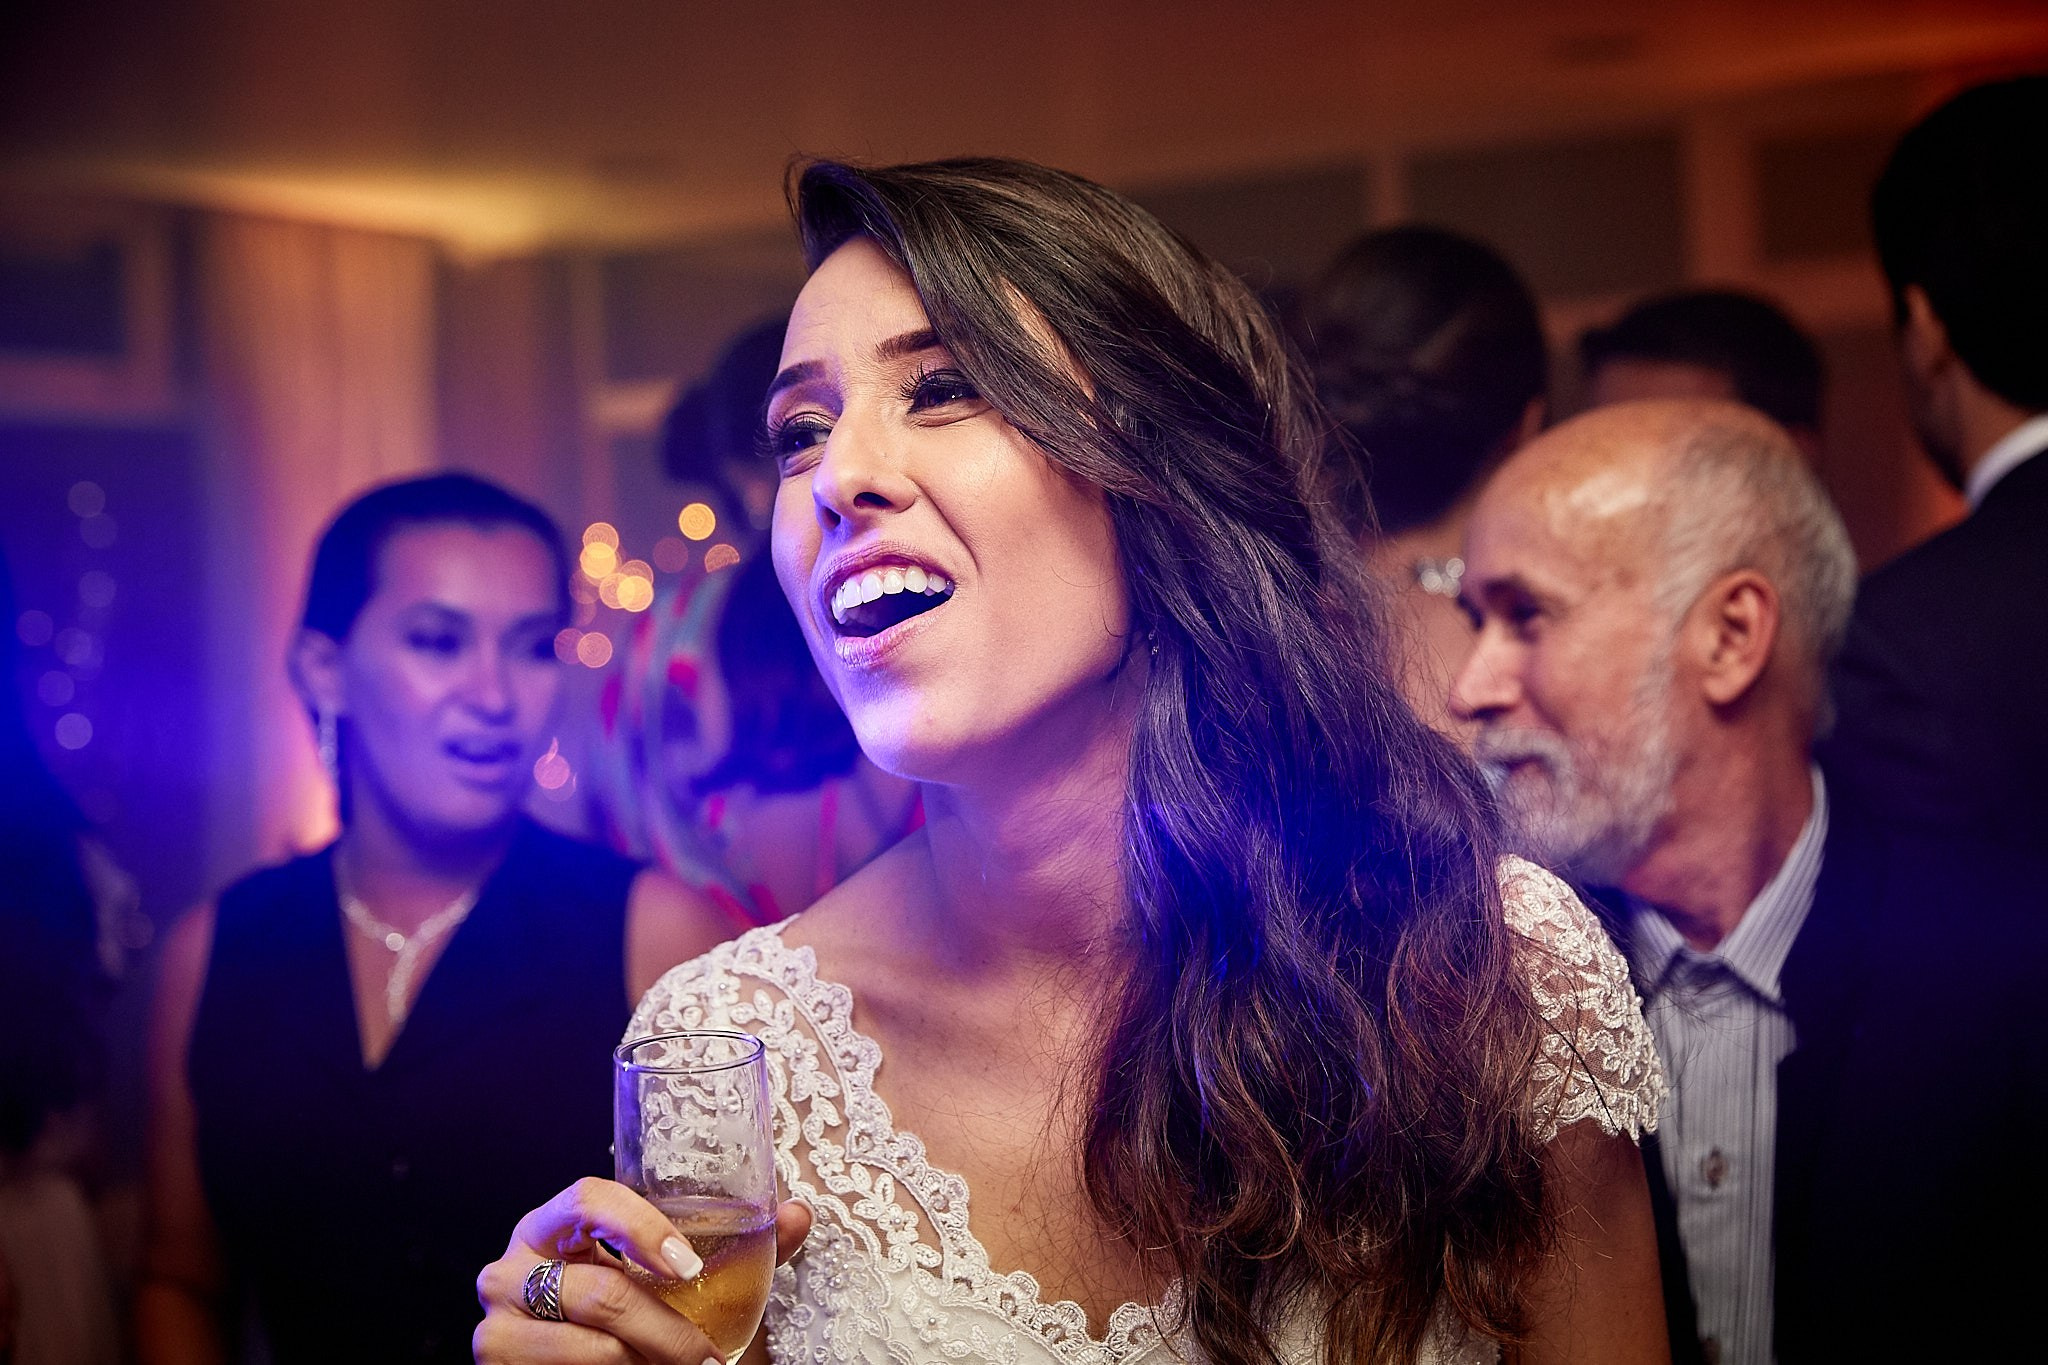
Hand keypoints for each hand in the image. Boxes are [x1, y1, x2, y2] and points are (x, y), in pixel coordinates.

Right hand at [474, 1177, 811, 1363]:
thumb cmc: (638, 1320)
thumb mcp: (680, 1283)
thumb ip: (740, 1247)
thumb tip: (798, 1213)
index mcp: (555, 1224)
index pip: (589, 1197)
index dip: (639, 1226)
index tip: (688, 1267)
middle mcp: (513, 1265)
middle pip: (599, 1291)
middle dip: (667, 1332)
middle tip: (708, 1359)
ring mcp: (498, 1321)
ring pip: (591, 1348)